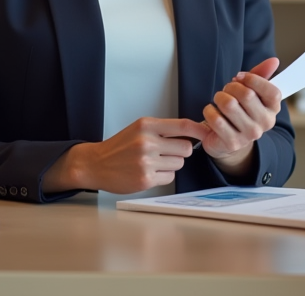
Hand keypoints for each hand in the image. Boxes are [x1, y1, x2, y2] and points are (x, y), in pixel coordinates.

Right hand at [43, 117, 208, 193]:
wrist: (96, 164)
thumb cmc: (119, 146)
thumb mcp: (139, 129)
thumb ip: (163, 130)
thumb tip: (192, 133)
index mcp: (147, 125)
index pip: (182, 126)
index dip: (200, 130)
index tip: (209, 133)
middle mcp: (147, 142)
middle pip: (186, 148)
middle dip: (181, 151)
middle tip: (168, 152)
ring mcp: (146, 161)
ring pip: (179, 164)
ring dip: (171, 164)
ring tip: (154, 162)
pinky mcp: (146, 179)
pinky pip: (169, 177)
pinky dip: (163, 176)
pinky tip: (149, 172)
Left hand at [201, 58, 281, 175]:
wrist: (229, 141)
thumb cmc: (241, 111)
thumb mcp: (252, 92)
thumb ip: (261, 74)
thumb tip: (274, 60)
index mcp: (273, 108)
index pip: (270, 90)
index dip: (251, 79)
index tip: (239, 78)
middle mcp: (265, 123)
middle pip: (246, 94)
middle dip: (231, 87)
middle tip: (226, 91)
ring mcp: (249, 134)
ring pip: (229, 105)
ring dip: (219, 98)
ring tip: (219, 101)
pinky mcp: (232, 142)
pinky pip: (216, 118)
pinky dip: (209, 111)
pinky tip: (212, 113)